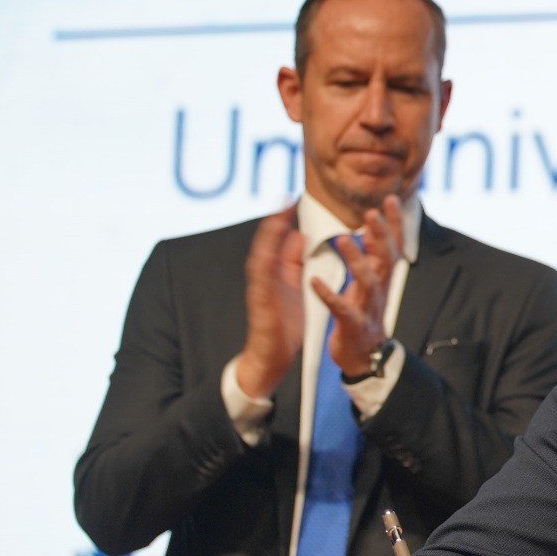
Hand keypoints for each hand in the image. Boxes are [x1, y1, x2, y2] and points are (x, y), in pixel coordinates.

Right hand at [234, 207, 305, 398]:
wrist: (272, 357)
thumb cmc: (281, 323)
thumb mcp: (291, 285)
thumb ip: (292, 261)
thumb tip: (297, 235)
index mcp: (274, 273)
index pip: (277, 241)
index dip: (282, 220)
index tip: (290, 198)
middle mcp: (263, 279)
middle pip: (265, 245)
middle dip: (273, 223)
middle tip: (282, 199)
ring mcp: (259, 292)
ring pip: (259, 260)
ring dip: (266, 240)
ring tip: (275, 219)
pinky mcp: (260, 308)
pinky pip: (260, 286)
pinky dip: (263, 269)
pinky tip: (267, 255)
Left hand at [315, 194, 403, 374]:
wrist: (364, 356)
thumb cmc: (364, 315)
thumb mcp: (371, 282)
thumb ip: (372, 256)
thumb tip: (371, 226)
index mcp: (382, 279)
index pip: (393, 246)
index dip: (394, 224)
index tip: (390, 199)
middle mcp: (379, 290)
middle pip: (386, 259)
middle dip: (381, 235)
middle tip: (371, 212)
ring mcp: (367, 308)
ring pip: (368, 281)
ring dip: (357, 259)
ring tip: (344, 238)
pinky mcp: (352, 325)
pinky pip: (341, 309)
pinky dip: (329, 295)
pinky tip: (314, 282)